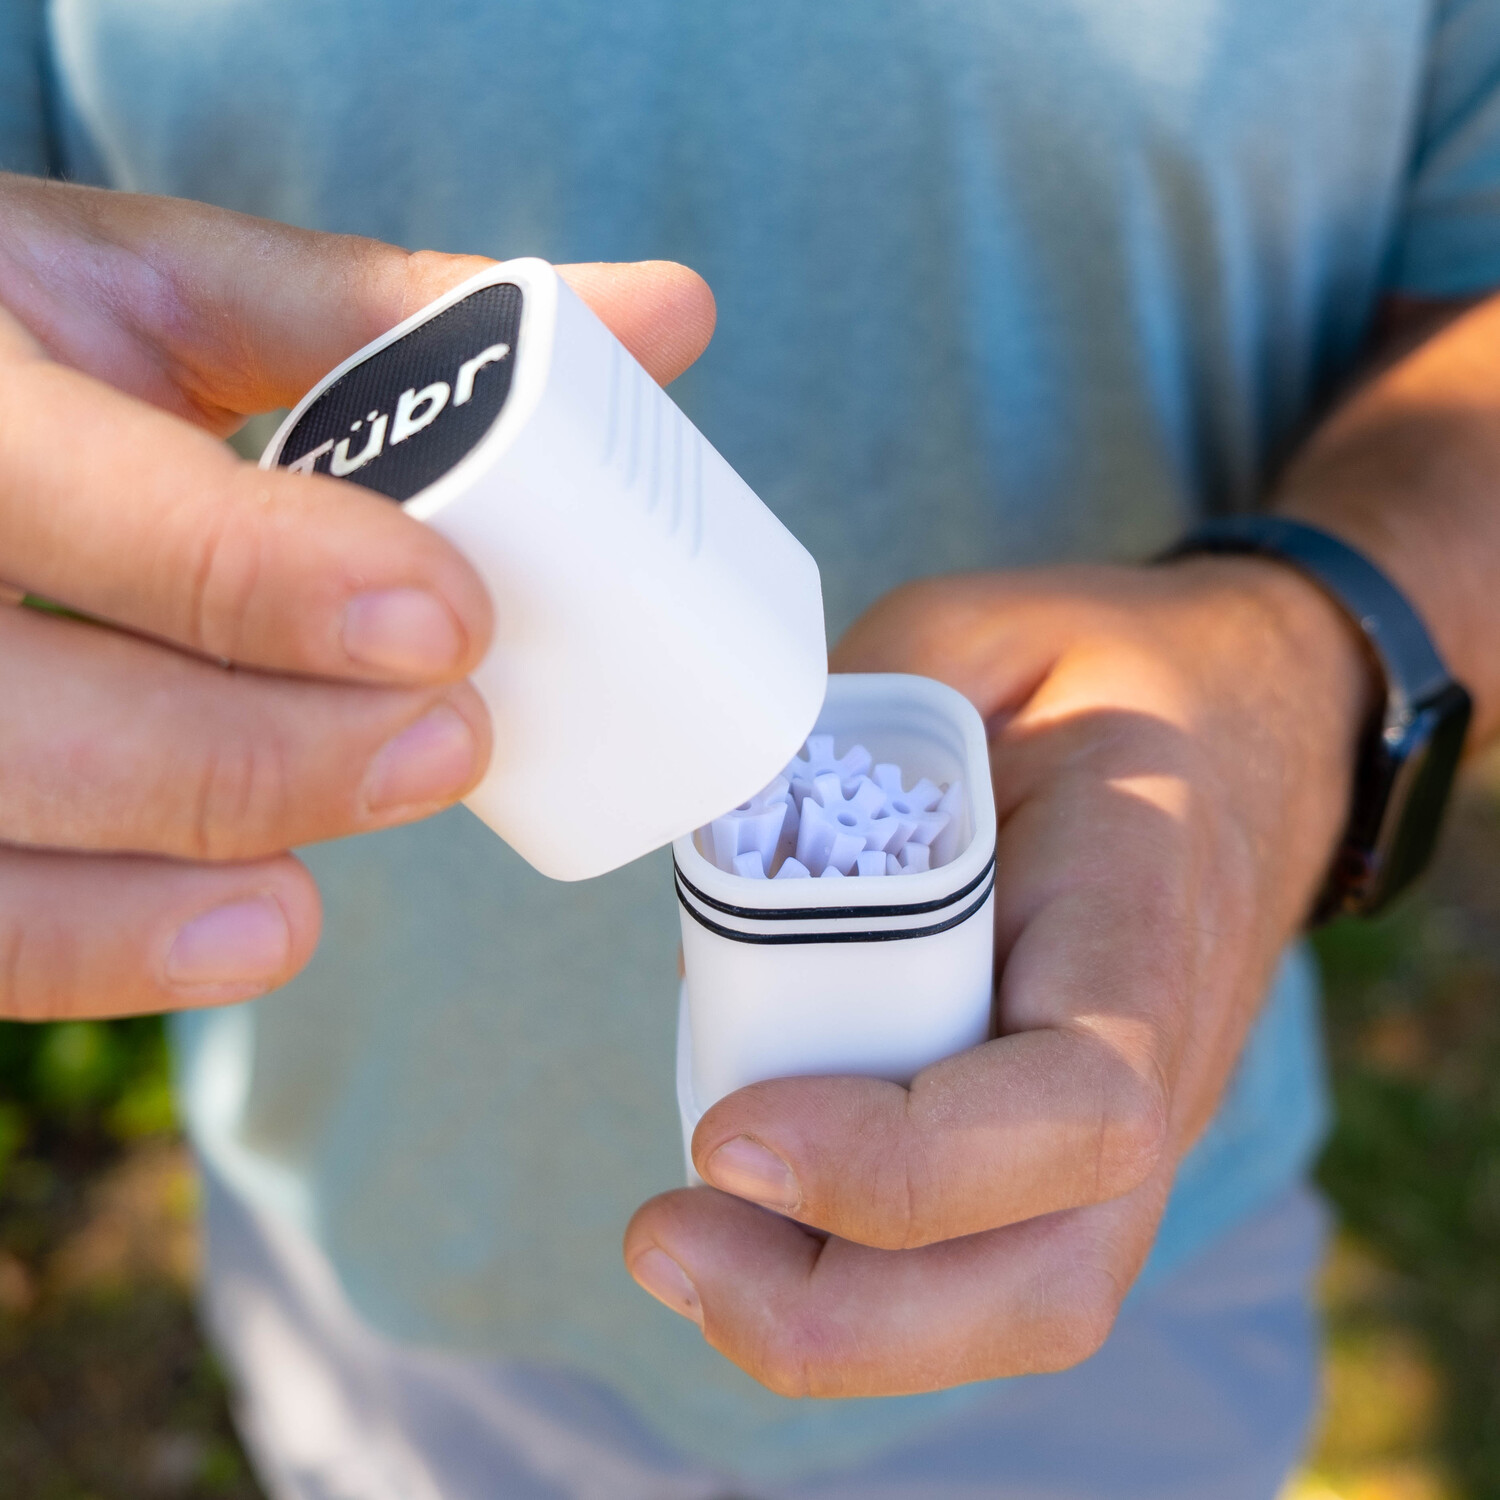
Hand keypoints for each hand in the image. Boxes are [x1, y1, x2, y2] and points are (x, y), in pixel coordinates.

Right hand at [0, 174, 714, 1020]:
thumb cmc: (30, 331)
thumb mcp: (175, 284)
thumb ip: (399, 314)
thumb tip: (670, 316)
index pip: (93, 499)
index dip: (272, 578)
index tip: (452, 621)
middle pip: (36, 708)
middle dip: (261, 752)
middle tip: (446, 744)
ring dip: (169, 885)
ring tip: (311, 897)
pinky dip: (104, 953)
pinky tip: (246, 934)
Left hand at [626, 558, 1370, 1394]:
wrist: (1243, 727)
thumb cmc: (1105, 677)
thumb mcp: (977, 636)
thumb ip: (848, 721)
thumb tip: (717, 858)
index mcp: (1140, 927)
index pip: (1074, 1107)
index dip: (906, 1163)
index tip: (730, 1135)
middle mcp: (1155, 1066)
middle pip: (1045, 1280)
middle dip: (842, 1317)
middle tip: (664, 1240)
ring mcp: (1125, 1125)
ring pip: (1010, 1304)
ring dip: (833, 1324)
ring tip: (678, 1247)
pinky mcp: (1067, 1140)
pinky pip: (976, 1259)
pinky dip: (851, 1278)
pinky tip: (739, 1220)